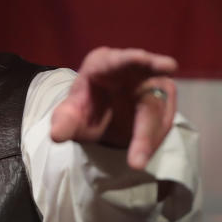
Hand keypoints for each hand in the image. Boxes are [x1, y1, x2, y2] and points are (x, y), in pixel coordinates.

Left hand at [49, 47, 177, 169]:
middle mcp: (134, 67)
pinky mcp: (165, 100)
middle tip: (137, 160)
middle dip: (144, 131)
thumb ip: (64, 121)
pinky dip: (152, 141)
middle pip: (147, 95)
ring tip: (135, 161)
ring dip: (148, 141)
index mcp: (105, 62)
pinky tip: (140, 153)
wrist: (101, 116)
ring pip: (158, 113)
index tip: (166, 66)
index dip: (142, 62)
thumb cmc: (85, 107)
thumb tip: (56, 135)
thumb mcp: (71, 115)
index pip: (122, 60)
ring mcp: (153, 83)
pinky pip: (164, 122)